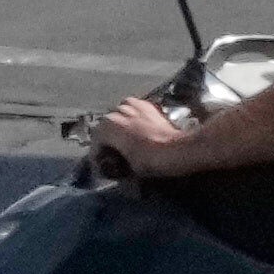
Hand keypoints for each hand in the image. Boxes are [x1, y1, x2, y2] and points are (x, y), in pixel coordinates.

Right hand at [86, 92, 202, 179]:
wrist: (178, 149)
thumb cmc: (150, 160)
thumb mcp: (127, 168)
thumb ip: (115, 163)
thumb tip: (114, 166)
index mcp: (108, 125)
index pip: (95, 140)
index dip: (97, 155)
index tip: (102, 166)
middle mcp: (117, 110)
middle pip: (106, 126)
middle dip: (108, 139)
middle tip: (114, 154)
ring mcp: (134, 105)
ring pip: (119, 115)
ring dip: (120, 126)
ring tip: (126, 140)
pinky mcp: (148, 105)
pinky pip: (134, 110)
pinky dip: (133, 119)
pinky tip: (138, 129)